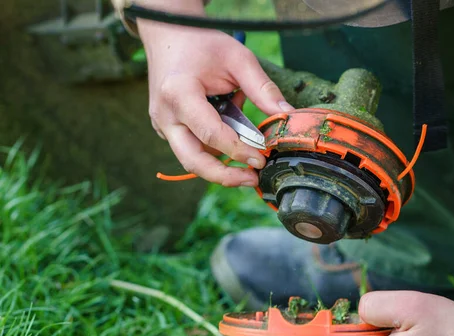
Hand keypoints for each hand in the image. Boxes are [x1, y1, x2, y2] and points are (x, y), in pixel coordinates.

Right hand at [137, 2, 292, 186]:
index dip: (238, 151)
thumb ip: (262, 89)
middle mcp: (165, 115)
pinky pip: (190, 148)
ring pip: (190, 159)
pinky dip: (212, 151)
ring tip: (248, 162)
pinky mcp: (166, 129)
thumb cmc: (203, 43)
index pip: (211, 134)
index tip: (261, 160)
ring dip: (220, 166)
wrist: (168, 35)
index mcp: (179, 93)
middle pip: (193, 160)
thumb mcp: (238, 58)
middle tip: (253, 179)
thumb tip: (287, 116)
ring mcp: (162, 124)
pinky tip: (231, 140)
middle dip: (224, 176)